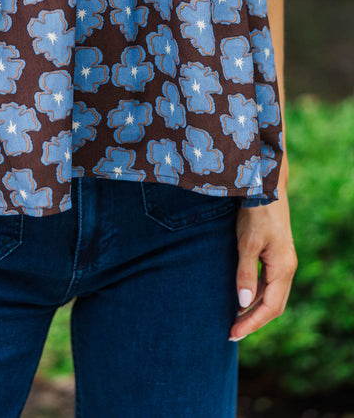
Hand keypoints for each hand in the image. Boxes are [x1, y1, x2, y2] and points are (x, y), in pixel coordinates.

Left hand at [229, 188, 297, 340]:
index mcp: (283, 268)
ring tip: (234, 321)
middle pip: (273, 306)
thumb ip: (245, 273)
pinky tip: (242, 299)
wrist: (265, 186)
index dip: (252, 323)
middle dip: (253, 321)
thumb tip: (243, 303)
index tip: (233, 333)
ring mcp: (282, 262)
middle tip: (231, 333)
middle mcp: (286, 268)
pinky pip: (268, 284)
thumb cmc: (256, 212)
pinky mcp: (275, 255)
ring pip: (271, 296)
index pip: (270, 307)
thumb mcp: (247, 242)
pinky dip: (256, 296)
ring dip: (254, 310)